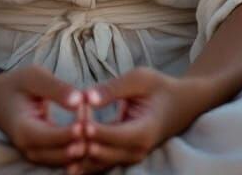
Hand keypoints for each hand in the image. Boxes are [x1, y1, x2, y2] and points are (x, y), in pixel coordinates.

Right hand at [0, 64, 89, 168]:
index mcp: (24, 130)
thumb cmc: (16, 85)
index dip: (70, 132)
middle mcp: (30, 149)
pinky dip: (80, 148)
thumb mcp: (34, 77)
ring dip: (83, 144)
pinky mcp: (46, 156)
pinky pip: (67, 159)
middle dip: (81, 139)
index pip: (50, 138)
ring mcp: (38, 156)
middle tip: (92, 115)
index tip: (86, 121)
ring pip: (67, 161)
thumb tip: (79, 100)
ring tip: (91, 119)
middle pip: (61, 155)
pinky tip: (89, 130)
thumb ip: (56, 88)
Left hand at [66, 67, 203, 174]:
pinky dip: (85, 160)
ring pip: (101, 163)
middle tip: (66, 128)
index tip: (79, 123)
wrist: (180, 104)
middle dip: (84, 142)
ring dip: (81, 155)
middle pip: (105, 153)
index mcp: (144, 130)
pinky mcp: (124, 156)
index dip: (97, 131)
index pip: (116, 135)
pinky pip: (102, 162)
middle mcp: (137, 149)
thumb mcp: (140, 78)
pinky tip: (67, 160)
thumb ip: (113, 88)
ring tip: (60, 145)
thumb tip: (87, 97)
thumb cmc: (159, 87)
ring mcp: (131, 156)